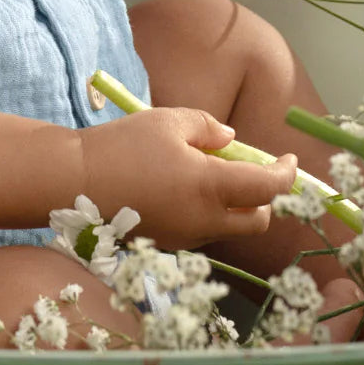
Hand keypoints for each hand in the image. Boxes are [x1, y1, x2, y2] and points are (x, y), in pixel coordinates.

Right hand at [76, 106, 295, 251]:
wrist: (74, 183)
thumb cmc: (123, 146)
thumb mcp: (169, 121)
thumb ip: (208, 128)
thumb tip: (230, 141)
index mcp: (212, 188)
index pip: (269, 189)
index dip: (287, 174)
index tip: (290, 159)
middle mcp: (205, 222)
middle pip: (257, 220)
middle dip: (264, 197)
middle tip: (249, 167)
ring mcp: (185, 238)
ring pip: (229, 227)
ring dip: (233, 204)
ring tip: (207, 169)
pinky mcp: (167, 243)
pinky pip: (202, 230)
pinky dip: (208, 211)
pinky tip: (183, 186)